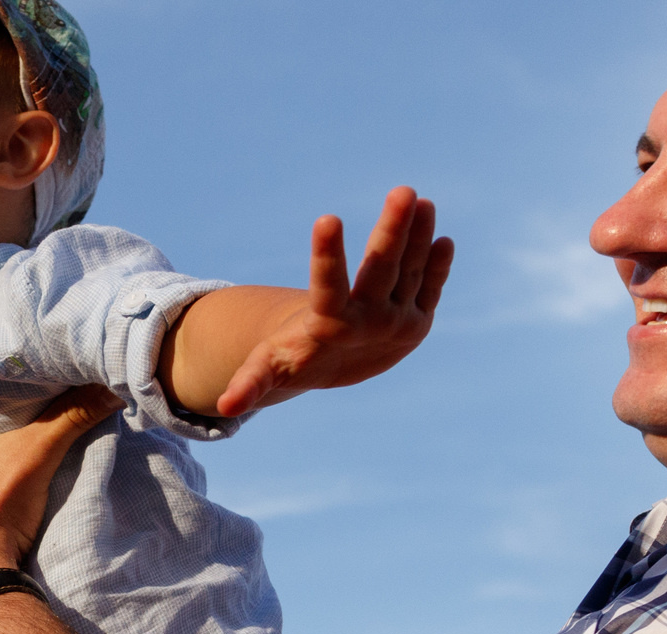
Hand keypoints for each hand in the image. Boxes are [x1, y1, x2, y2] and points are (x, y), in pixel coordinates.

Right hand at [213, 186, 454, 418]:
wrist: (336, 370)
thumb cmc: (295, 357)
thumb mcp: (270, 367)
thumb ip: (251, 382)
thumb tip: (223, 408)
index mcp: (331, 328)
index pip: (329, 288)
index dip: (328, 255)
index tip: (326, 219)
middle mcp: (370, 323)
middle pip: (383, 270)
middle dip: (393, 230)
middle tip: (404, 191)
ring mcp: (399, 322)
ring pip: (412, 272)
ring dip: (420, 235)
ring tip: (422, 202)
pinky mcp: (418, 321)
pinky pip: (430, 287)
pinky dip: (438, 265)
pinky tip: (443, 239)